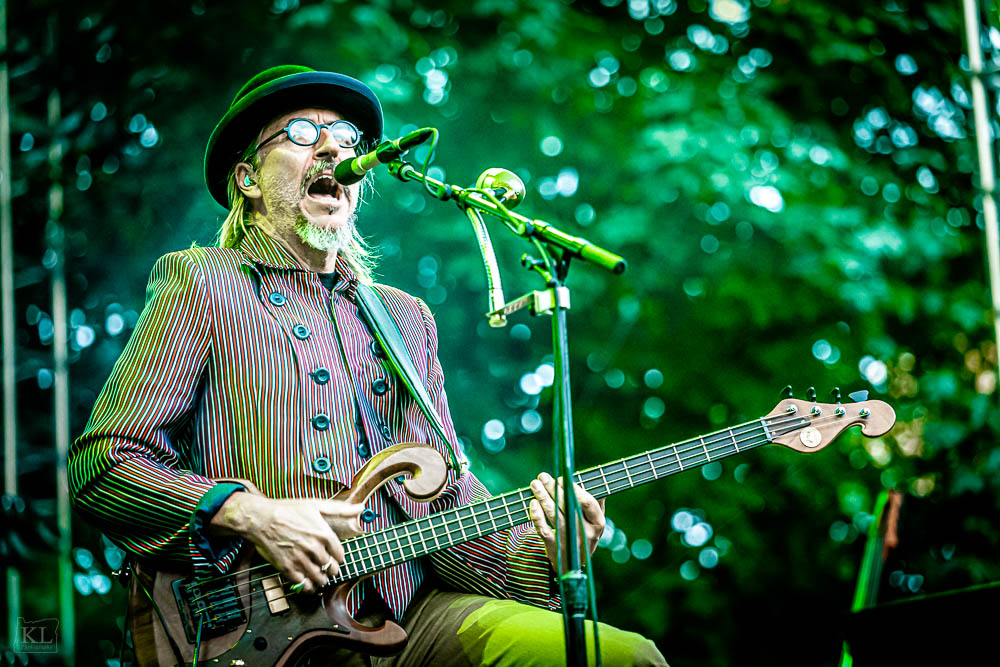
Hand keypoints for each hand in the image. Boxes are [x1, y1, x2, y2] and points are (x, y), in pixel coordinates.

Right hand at [210, 493, 362, 593]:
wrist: (261, 519)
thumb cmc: (288, 510)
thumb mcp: (316, 505)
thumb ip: (341, 509)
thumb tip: (361, 508)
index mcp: (324, 534)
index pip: (340, 555)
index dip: (338, 559)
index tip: (335, 559)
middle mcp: (315, 548)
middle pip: (331, 568)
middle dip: (331, 570)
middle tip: (328, 570)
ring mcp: (301, 559)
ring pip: (319, 579)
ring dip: (321, 581)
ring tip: (320, 579)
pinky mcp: (287, 568)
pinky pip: (303, 585)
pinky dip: (307, 588)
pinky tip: (307, 584)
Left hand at [529, 472, 605, 573]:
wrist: (573, 565)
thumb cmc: (583, 533)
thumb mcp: (594, 521)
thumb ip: (594, 502)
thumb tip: (591, 479)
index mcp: (598, 523)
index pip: (587, 503)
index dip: (574, 489)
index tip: (561, 478)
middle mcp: (586, 533)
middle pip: (568, 506)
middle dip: (553, 489)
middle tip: (543, 476)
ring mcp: (570, 541)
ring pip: (555, 516)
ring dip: (543, 497)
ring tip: (535, 484)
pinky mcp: (555, 548)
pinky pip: (544, 529)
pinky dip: (537, 515)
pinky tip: (533, 503)